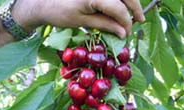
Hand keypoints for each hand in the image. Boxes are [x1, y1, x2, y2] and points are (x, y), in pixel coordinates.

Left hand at [12, 0, 144, 37]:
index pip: (119, 8)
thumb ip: (105, 25)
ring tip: (133, 13)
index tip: (128, 32)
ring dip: (128, 1)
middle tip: (140, 20)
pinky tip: (121, 6)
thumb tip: (124, 32)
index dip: (126, 21)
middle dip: (134, 7)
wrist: (42, 1)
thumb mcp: (83, 21)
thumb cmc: (59, 13)